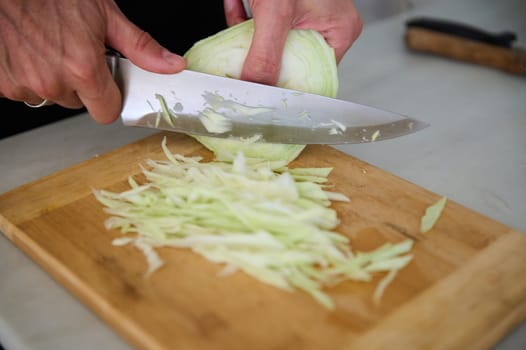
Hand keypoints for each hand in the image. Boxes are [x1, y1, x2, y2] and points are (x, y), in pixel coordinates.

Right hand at [0, 0, 184, 123]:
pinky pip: (24, 90)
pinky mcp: (2, 84)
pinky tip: (30, 52)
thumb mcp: (105, 15)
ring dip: (53, 79)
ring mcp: (23, 84)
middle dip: (81, 84)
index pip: (107, 112)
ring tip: (49, 48)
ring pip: (52, 97)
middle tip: (74, 53)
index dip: (110, 98)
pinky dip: (28, 75)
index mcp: (82, 69)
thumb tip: (171, 66)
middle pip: (80, 103)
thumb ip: (140, 48)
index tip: (106, 83)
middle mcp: (52, 81)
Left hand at [223, 0, 361, 85]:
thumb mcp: (277, 13)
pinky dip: (245, 17)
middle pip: (292, 60)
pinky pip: (264, 24)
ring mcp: (305, 15)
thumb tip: (255, 86)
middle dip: (263, 59)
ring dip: (250, 37)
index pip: (315, 75)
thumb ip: (265, 54)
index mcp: (340, 31)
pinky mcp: (284, 6)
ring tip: (240, 27)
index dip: (288, 85)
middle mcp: (326, 26)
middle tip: (243, 66)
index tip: (264, 93)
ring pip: (274, 43)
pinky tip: (236, 3)